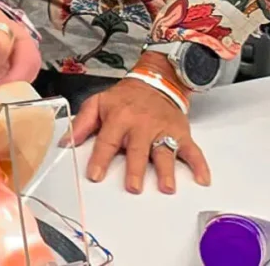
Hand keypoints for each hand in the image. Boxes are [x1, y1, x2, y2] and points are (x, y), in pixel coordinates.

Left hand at [69, 78, 211, 194]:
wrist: (155, 81)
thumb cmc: (124, 98)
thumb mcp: (98, 103)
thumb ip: (82, 123)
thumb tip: (66, 142)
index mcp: (119, 117)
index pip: (107, 140)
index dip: (100, 158)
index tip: (95, 175)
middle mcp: (141, 124)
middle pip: (137, 149)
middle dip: (135, 168)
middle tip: (133, 187)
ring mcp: (163, 129)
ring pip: (164, 151)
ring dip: (166, 170)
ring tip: (166, 187)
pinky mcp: (180, 133)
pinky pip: (192, 149)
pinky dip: (200, 164)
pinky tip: (203, 179)